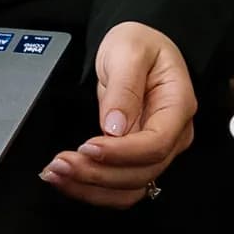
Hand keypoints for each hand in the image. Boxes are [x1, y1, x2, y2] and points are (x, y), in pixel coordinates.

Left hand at [40, 22, 195, 208]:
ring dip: (91, 188)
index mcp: (178, 105)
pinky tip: (66, 179)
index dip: (121, 153)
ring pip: (130, 188)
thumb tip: (115, 128)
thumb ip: (124, 87)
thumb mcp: (129, 50)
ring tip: (56, 173)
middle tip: (60, 163)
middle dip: (98, 174)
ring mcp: (157, 151)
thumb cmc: (138, 43)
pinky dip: (92, 189)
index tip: (87, 146)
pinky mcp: (138, 160)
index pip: (156, 144)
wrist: (135, 47)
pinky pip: (119, 187)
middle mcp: (174, 135)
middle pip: (142, 172)